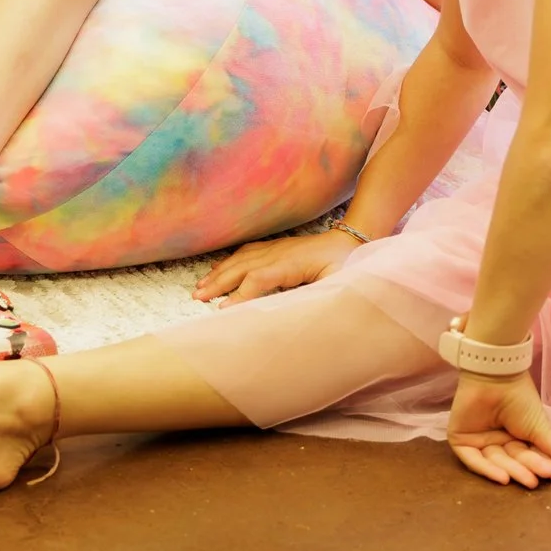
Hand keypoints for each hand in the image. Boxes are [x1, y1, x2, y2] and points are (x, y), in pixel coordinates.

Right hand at [193, 230, 358, 304]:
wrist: (352, 239)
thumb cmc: (347, 264)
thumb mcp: (338, 283)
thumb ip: (317, 296)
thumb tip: (297, 311)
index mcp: (292, 263)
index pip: (259, 278)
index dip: (240, 294)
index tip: (222, 309)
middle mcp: (279, 252)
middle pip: (242, 266)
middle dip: (219, 283)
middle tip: (197, 298)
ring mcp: (276, 247)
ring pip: (240, 259)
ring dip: (219, 272)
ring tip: (200, 286)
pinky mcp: (276, 247)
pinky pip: (246, 252)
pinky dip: (228, 261)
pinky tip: (218, 268)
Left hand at [446, 370, 550, 489]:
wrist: (496, 375)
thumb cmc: (519, 397)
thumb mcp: (540, 426)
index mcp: (516, 437)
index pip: (529, 456)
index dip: (542, 465)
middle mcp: (497, 441)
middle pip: (513, 460)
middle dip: (529, 468)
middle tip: (545, 476)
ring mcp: (478, 441)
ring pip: (496, 462)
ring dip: (514, 471)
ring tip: (530, 480)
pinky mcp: (461, 440)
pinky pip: (473, 460)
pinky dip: (488, 470)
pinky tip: (504, 478)